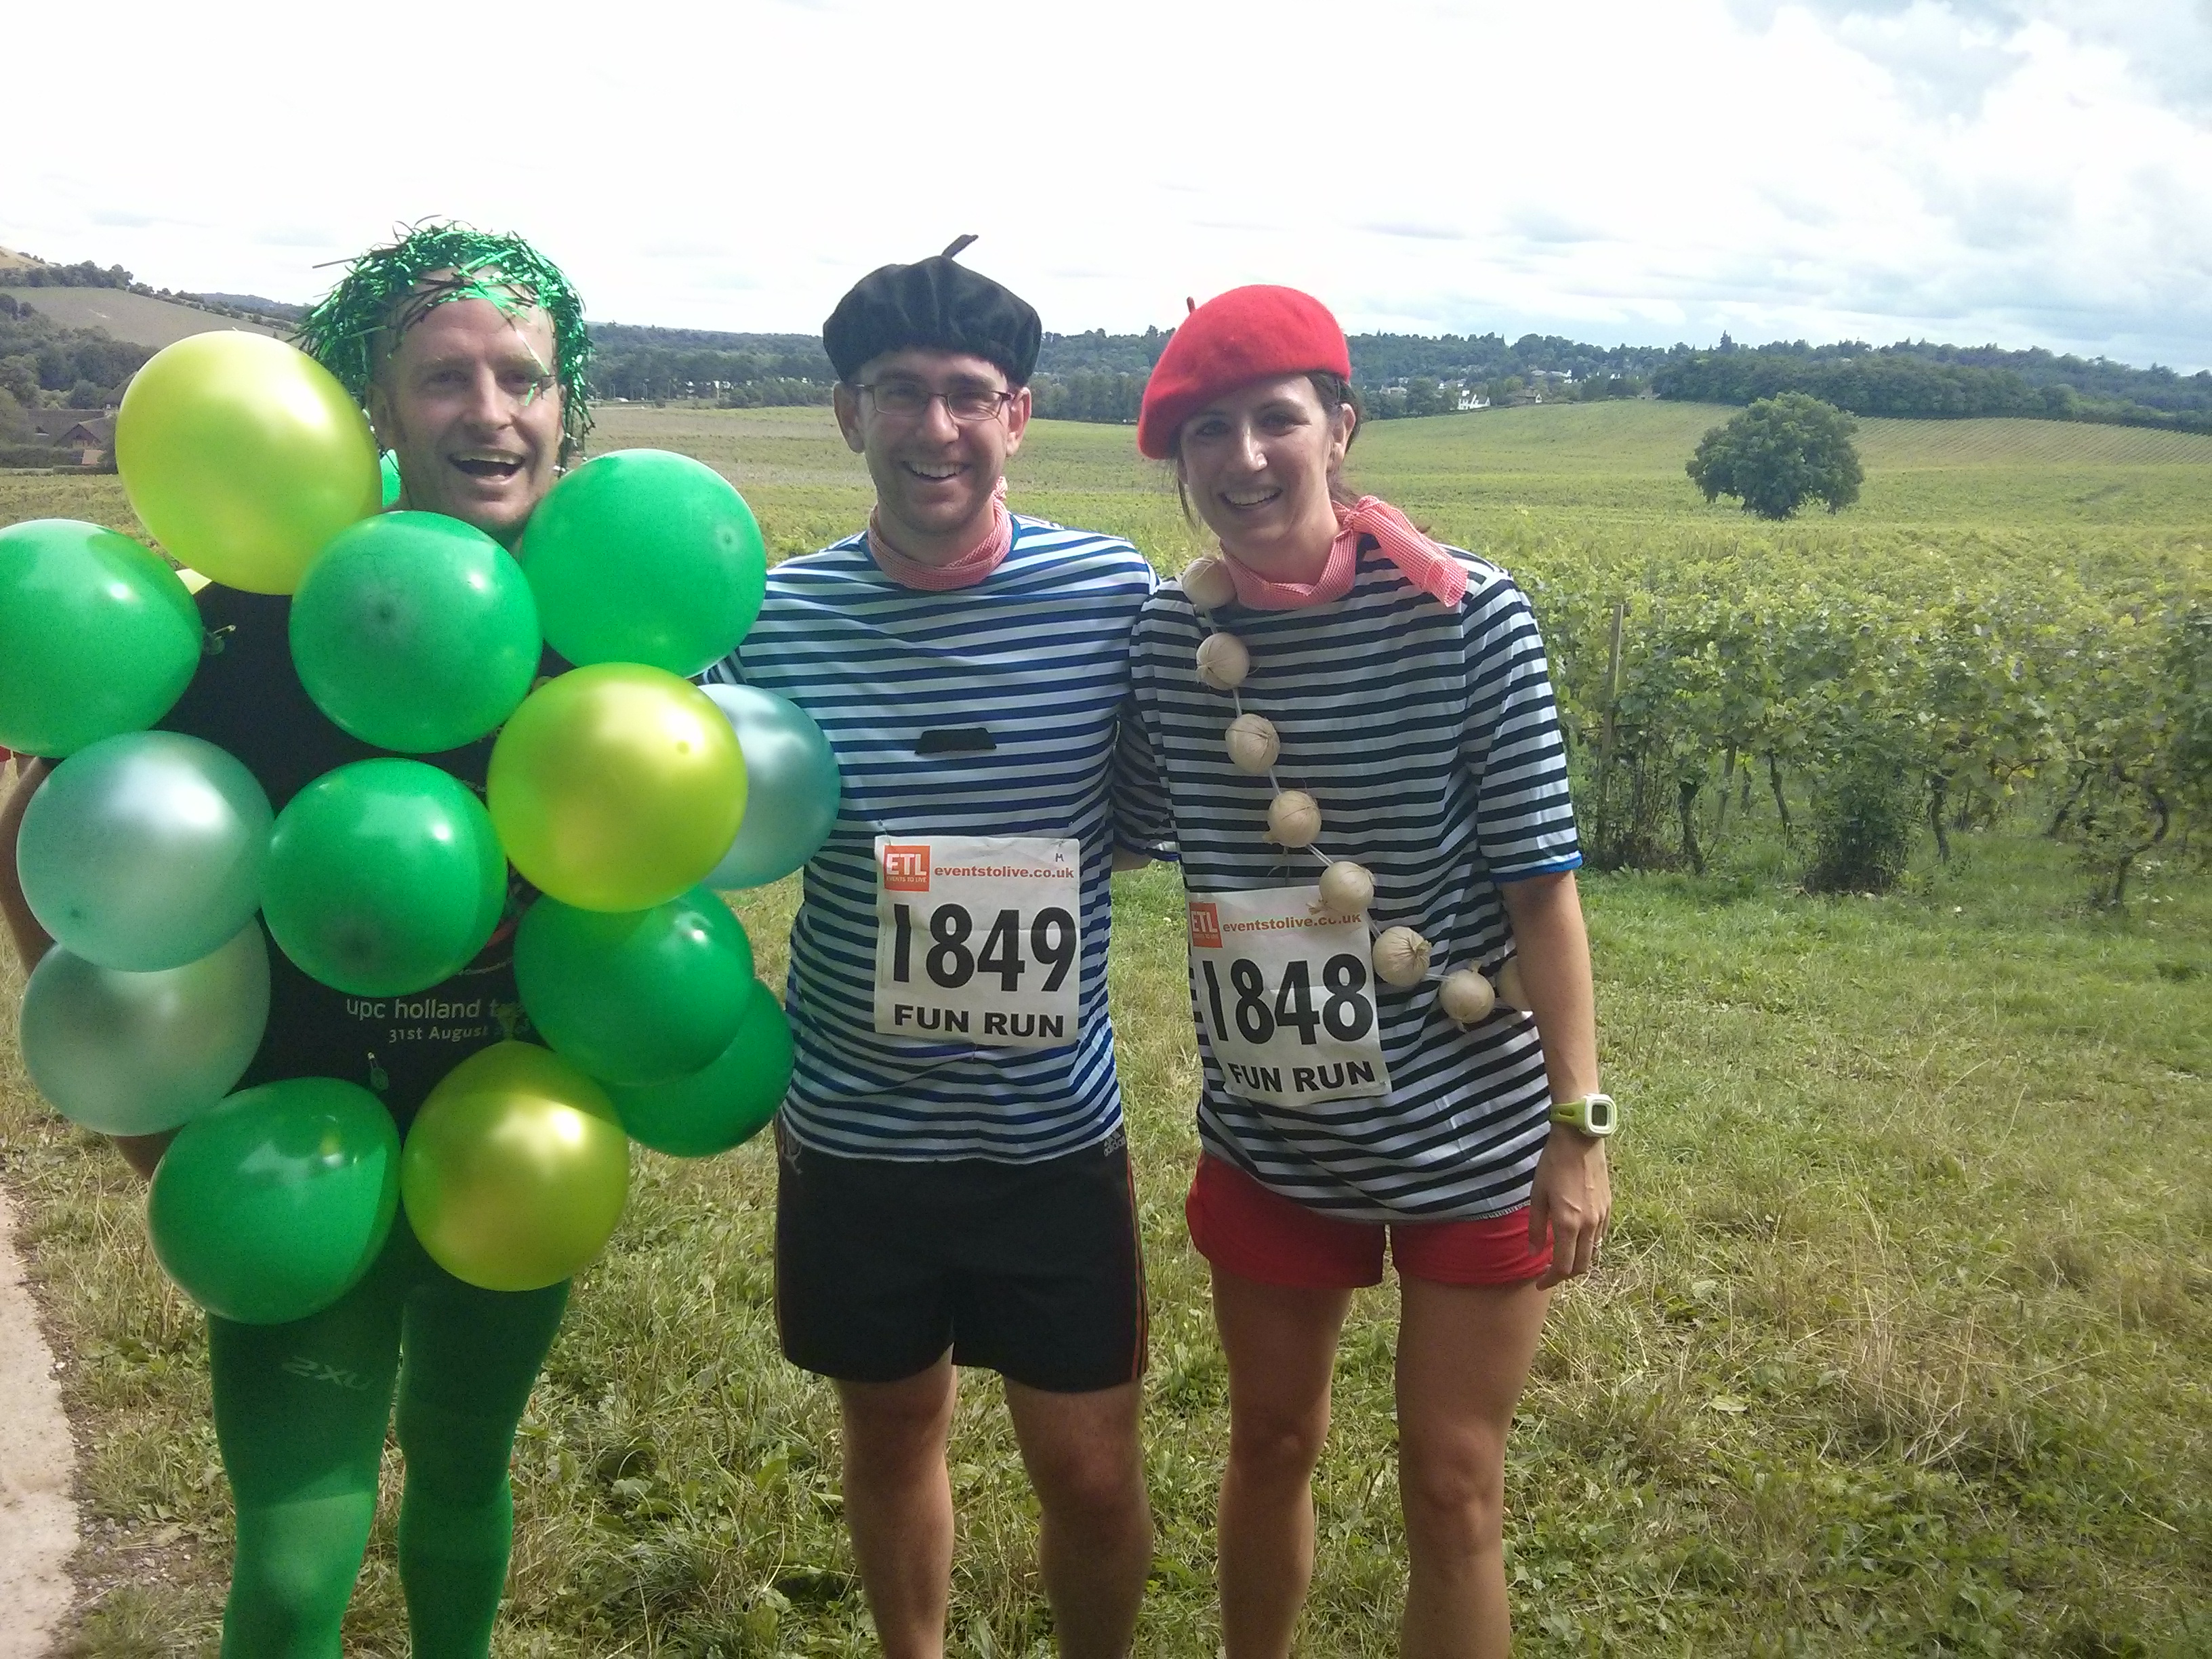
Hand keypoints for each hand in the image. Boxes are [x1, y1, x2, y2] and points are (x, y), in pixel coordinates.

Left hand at [1528, 1126, 1609, 1288]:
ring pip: (1593, 1253)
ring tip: (1561, 1257)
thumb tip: (1534, 1253)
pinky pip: (1599, 1237)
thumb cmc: (1553, 1165)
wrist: (1581, 1140)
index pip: (1563, 1266)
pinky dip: (1587, 1246)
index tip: (1540, 1283)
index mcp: (1568, 1224)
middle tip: (1549, 1274)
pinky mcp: (1608, 1208)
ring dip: (1578, 1261)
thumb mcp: (1536, 1195)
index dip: (1551, 1280)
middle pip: (1582, 1266)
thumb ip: (1535, 1227)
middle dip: (1565, 1275)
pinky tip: (1575, 1238)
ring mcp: (1601, 1217)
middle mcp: (1589, 1225)